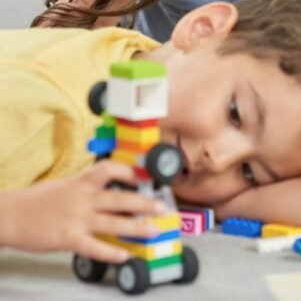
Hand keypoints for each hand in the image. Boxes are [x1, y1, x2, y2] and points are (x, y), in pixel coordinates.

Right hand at [0, 161, 164, 261]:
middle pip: (119, 197)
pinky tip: (124, 255)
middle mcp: (82, 198)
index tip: (148, 176)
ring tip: (153, 230)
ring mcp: (76, 218)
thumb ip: (87, 188)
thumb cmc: (37, 201)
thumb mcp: (65, 185)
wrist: (9, 215)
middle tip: (161, 206)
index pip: (110, 169)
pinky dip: (111, 251)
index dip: (131, 171)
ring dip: (136, 226)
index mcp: (81, 181)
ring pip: (112, 221)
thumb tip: (110, 191)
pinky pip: (94, 246)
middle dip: (143, 202)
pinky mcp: (68, 238)